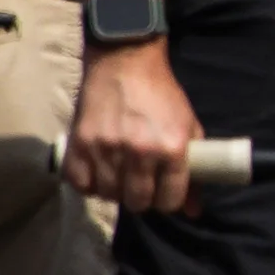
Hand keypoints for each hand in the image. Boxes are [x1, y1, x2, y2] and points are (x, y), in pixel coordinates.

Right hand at [67, 43, 203, 212]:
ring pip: (110, 195)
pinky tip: (99, 174)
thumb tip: (194, 211)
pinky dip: (89, 184)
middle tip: (142, 187)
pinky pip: (80, 184)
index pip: (169, 199)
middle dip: (143, 199)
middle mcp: (139, 152)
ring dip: (116, 192)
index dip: (169, 201)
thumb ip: (193, 169)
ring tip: (121, 178)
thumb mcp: (188, 128)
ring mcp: (106, 149)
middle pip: (138, 201)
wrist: (125, 64)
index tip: (165, 194)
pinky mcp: (80, 144)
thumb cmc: (162, 96)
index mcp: (172, 148)